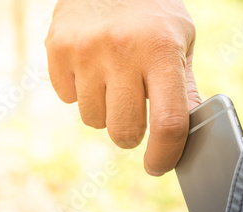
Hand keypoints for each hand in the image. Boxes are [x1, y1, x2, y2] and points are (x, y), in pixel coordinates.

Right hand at [45, 0, 200, 175]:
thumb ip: (183, 87)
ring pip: (92, 120)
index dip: (164, 155)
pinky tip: (90, 66)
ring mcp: (85, 50)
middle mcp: (121, 50)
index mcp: (161, 50)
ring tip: (112, 80)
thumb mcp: (180, 40)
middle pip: (123, 131)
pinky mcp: (57, 48)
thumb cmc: (151, 13)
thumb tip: (185, 133)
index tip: (157, 166)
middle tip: (134, 116)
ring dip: (104, 111)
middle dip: (130, 134)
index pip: (167, 123)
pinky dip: (80, 92)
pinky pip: (67, 98)